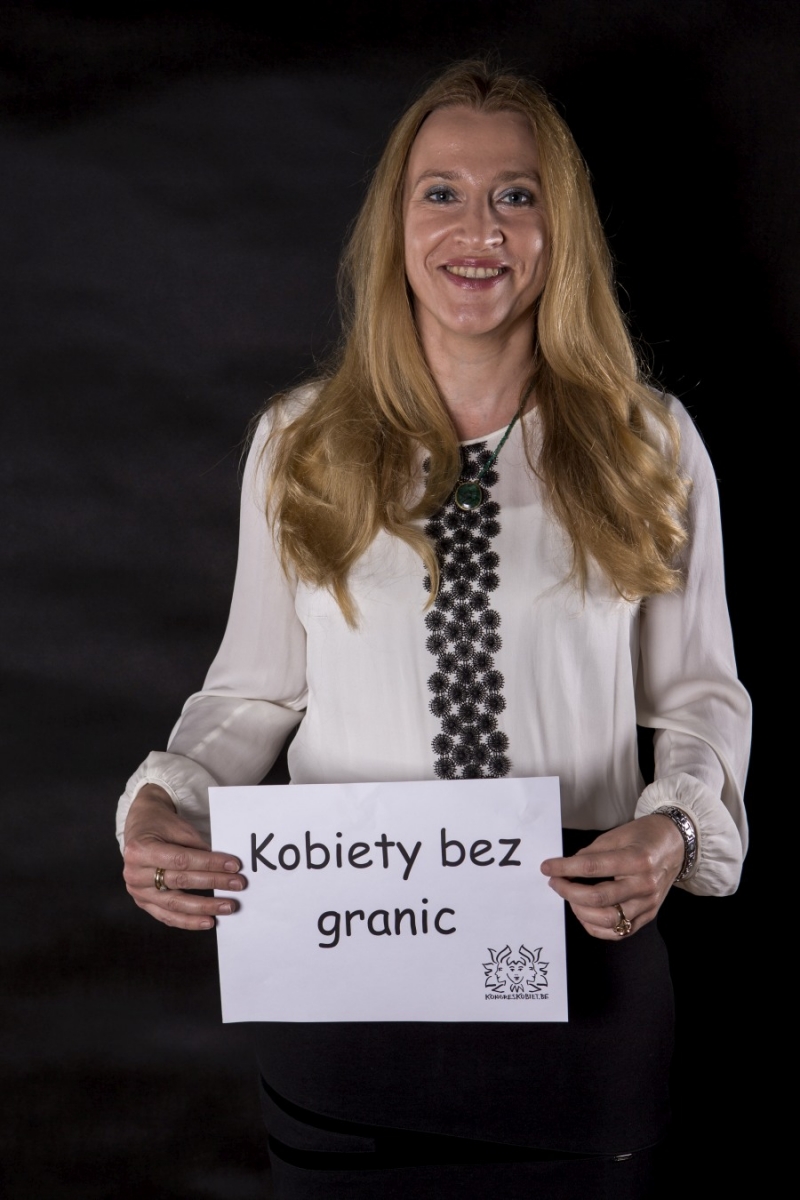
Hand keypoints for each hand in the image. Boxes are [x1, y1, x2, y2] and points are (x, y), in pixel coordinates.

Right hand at [122, 784, 246, 929]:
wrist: (139, 828)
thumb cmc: (160, 825)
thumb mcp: (178, 827)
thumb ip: (197, 847)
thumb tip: (223, 866)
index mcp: (141, 850)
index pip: (182, 860)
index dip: (210, 864)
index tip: (233, 866)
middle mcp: (135, 873)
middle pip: (180, 882)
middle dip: (213, 883)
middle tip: (237, 884)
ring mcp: (137, 891)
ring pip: (175, 904)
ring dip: (204, 908)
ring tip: (227, 907)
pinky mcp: (143, 902)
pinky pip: (167, 916)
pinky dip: (188, 921)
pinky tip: (207, 921)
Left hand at [540, 814, 684, 939]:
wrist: (676, 845)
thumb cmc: (644, 837)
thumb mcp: (616, 836)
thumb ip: (591, 853)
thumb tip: (566, 867)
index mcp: (637, 860)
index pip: (593, 867)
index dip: (565, 868)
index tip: (547, 867)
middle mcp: (645, 885)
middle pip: (598, 898)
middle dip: (568, 891)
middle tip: (555, 882)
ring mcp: (648, 904)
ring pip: (607, 920)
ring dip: (579, 911)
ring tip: (570, 896)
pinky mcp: (649, 916)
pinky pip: (618, 932)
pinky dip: (596, 927)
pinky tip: (584, 913)